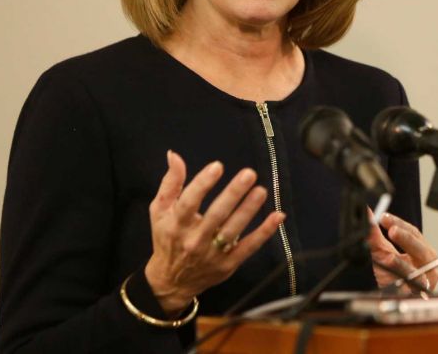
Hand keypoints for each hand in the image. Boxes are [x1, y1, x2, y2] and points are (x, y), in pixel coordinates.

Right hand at [144, 150, 284, 314]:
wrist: (171, 281)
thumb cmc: (167, 238)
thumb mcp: (160, 211)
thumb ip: (170, 183)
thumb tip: (174, 155)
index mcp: (176, 224)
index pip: (188, 203)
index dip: (202, 184)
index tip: (217, 166)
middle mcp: (194, 240)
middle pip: (216, 215)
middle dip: (233, 194)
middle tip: (249, 174)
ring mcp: (212, 254)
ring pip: (233, 230)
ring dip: (249, 210)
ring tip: (261, 191)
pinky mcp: (228, 265)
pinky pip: (248, 247)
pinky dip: (264, 233)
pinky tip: (277, 216)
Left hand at [368, 211, 437, 292]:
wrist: (392, 303)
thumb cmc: (392, 278)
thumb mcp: (382, 253)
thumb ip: (375, 235)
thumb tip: (367, 213)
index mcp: (422, 252)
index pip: (413, 233)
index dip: (399, 224)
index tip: (383, 217)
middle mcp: (428, 266)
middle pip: (420, 250)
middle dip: (406, 239)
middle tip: (392, 230)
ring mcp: (424, 284)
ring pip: (417, 273)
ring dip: (402, 265)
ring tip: (389, 257)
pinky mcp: (416, 299)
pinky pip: (408, 291)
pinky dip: (401, 285)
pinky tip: (393, 280)